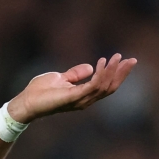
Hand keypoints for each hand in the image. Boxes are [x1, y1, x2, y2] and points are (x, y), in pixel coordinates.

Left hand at [7, 54, 136, 122]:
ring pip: (104, 87)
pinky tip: (102, 63)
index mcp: (83, 95)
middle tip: (132, 60)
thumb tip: (90, 67)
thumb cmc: (40, 91)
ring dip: (112, 71)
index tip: (125, 60)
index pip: (106, 85)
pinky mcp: (73, 97)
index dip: (117, 74)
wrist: (26, 101)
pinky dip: (100, 74)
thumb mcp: (61, 77)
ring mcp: (80, 100)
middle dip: (121, 73)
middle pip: (110, 87)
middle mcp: (85, 100)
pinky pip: (92, 86)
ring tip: (117, 57)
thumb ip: (75, 74)